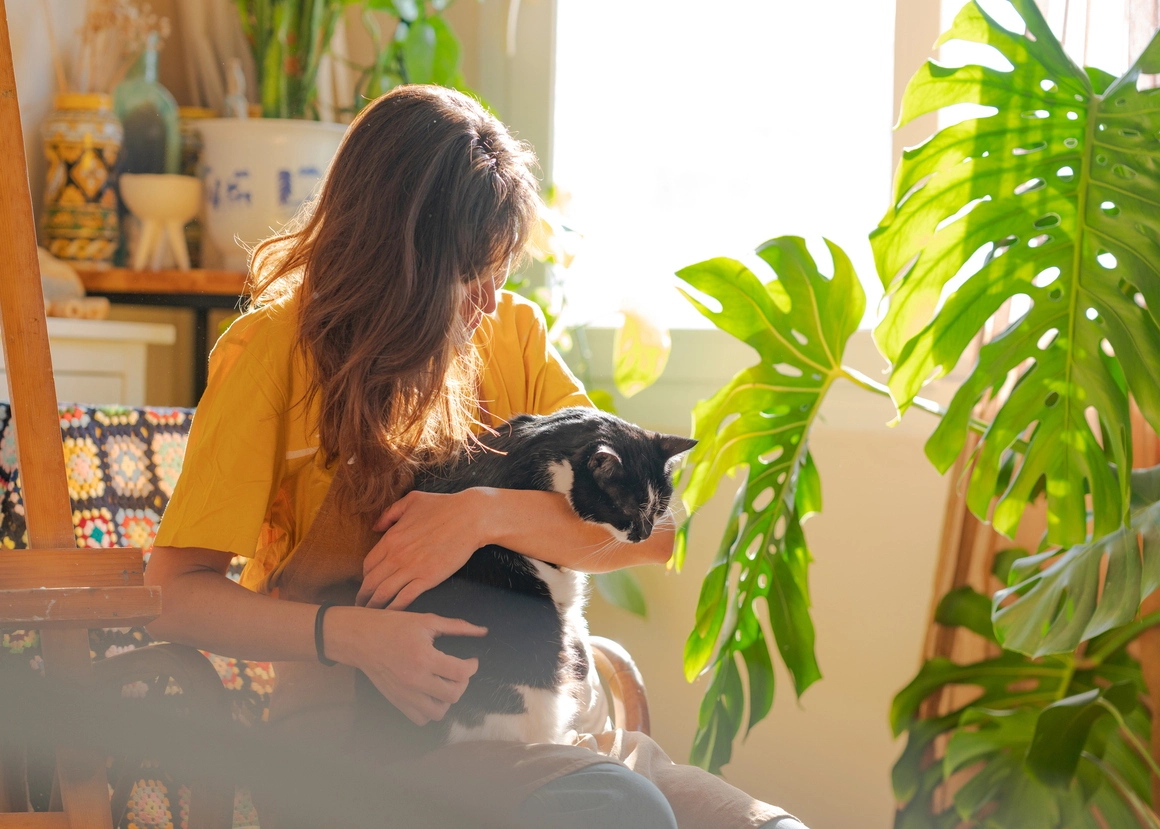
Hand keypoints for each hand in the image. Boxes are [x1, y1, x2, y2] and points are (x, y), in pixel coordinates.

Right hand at [328, 605, 486, 725]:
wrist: (360, 638)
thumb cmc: (393, 625)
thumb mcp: (426, 620)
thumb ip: (457, 627)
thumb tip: (483, 631)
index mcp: (424, 658)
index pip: (461, 673)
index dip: (473, 666)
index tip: (472, 659)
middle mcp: (415, 680)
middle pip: (454, 695)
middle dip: (463, 682)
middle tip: (459, 670)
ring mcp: (405, 694)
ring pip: (438, 712)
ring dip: (447, 699)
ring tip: (445, 683)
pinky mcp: (396, 701)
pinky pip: (420, 719)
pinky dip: (430, 710)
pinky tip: (431, 693)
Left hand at [357, 488, 493, 609]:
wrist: (470, 517)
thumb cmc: (444, 506)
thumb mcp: (412, 500)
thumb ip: (389, 513)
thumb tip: (375, 526)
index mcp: (391, 537)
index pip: (368, 564)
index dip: (365, 577)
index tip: (367, 584)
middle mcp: (396, 555)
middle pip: (371, 582)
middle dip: (364, 596)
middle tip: (361, 606)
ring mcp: (411, 568)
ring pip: (383, 593)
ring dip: (375, 605)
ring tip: (372, 614)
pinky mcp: (428, 578)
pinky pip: (404, 598)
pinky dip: (395, 608)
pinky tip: (392, 614)